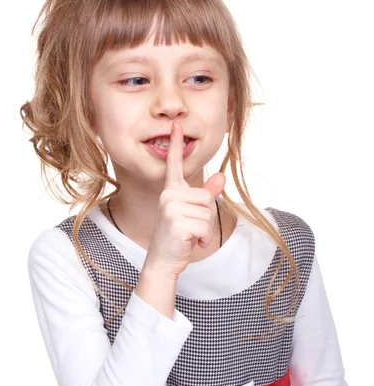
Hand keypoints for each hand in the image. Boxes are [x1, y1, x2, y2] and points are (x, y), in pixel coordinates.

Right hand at [145, 121, 225, 278]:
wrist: (163, 259)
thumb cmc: (178, 235)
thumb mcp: (193, 213)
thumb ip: (206, 194)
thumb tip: (222, 177)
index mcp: (171, 191)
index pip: (174, 164)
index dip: (175, 144)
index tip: (176, 125)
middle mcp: (168, 195)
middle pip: (207, 198)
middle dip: (207, 217)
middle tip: (193, 228)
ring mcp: (171, 208)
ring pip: (208, 213)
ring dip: (206, 230)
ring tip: (190, 235)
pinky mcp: (176, 221)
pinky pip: (205, 226)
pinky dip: (203, 238)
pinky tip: (190, 242)